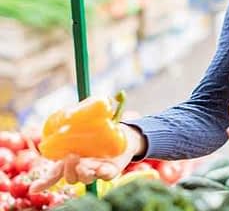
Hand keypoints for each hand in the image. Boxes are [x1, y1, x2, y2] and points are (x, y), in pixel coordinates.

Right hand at [29, 124, 144, 192]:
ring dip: (83, 173)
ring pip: (86, 179)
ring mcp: (95, 172)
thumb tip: (69, 111)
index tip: (34, 188)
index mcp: (69, 161)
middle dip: (68, 169)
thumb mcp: (84, 127)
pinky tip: (102, 168)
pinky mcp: (110, 172)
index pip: (54, 175)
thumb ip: (75, 122)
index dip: (44, 182)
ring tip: (84, 164)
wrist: (122, 137)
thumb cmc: (98, 133)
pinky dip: (102, 173)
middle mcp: (81, 169)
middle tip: (71, 156)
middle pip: (70, 177)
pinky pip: (105, 176)